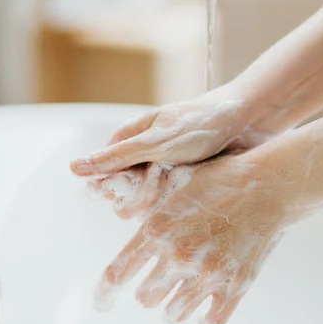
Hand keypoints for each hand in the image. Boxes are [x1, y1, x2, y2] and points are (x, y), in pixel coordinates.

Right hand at [73, 82, 272, 218]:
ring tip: (181, 185)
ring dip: (160, 200)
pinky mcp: (183, 181)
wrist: (248, 121)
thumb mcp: (155, 141)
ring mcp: (164, 168)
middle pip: (125, 190)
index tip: (133, 189)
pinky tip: (191, 199)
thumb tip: (73, 168)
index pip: (104, 174)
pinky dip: (178, 201)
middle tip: (162, 184)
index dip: (114, 187)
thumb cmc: (200, 124)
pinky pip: (171, 202)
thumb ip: (116, 157)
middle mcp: (144, 155)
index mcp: (130, 139)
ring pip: (148, 200)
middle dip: (140, 195)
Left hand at [95, 144, 305, 323]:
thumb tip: (121, 210)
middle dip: (148, 289)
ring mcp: (206, 275)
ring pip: (173, 314)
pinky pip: (209, 323)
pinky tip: (204, 307)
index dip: (104, 294)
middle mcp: (177, 256)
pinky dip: (203, 319)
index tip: (101, 304)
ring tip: (182, 289)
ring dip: (172, 305)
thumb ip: (146, 205)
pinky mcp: (234, 287)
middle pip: (145, 298)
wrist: (263, 186)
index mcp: (157, 229)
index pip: (117, 273)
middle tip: (159, 278)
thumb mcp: (173, 184)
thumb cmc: (216, 179)